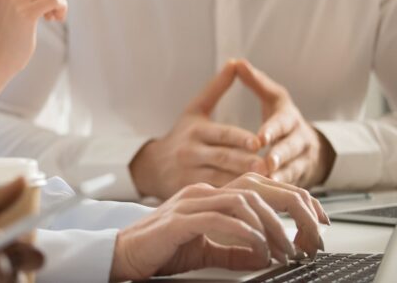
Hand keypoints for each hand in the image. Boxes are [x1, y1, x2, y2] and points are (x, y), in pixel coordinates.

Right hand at [109, 174, 327, 280]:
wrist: (124, 254)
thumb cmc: (162, 249)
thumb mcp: (207, 249)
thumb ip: (235, 249)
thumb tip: (264, 253)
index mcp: (210, 195)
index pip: (260, 187)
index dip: (294, 200)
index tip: (317, 221)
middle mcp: (202, 193)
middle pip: (258, 188)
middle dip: (292, 211)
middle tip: (309, 240)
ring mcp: (189, 203)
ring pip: (243, 203)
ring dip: (271, 228)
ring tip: (283, 251)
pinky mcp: (179, 220)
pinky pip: (220, 220)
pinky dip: (245, 234)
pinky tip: (257, 248)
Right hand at [130, 61, 262, 198]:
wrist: (152, 166)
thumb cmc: (182, 134)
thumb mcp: (195, 110)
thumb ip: (217, 89)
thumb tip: (235, 63)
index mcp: (195, 130)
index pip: (221, 134)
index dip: (239, 138)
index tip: (258, 141)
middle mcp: (191, 152)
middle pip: (223, 158)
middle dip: (246, 162)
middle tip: (269, 165)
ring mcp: (190, 174)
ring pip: (222, 179)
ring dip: (244, 182)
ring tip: (268, 184)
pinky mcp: (190, 192)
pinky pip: (216, 195)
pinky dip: (233, 196)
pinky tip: (250, 199)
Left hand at [234, 60, 336, 186]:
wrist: (311, 147)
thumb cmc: (282, 118)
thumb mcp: (273, 98)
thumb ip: (255, 82)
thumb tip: (236, 62)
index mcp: (289, 118)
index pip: (282, 123)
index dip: (272, 130)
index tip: (259, 137)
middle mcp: (300, 139)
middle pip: (290, 148)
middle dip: (278, 155)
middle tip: (265, 163)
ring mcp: (303, 161)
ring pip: (293, 169)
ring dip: (279, 177)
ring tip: (265, 182)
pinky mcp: (300, 179)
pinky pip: (291, 186)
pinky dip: (279, 191)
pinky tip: (266, 197)